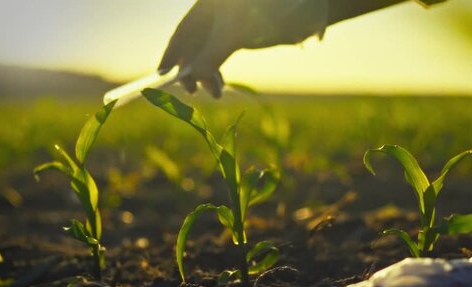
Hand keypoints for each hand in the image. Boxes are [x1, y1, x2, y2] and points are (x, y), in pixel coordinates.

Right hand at [159, 0, 328, 97]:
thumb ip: (212, 54)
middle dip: (192, 68)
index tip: (163, 75)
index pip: (184, 31)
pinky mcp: (245, 33)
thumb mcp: (236, 33)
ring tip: (215, 92)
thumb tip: (194, 77)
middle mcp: (217, 12)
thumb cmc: (270, 13)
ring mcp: (231, 23)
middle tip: (193, 92)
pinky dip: (218, 69)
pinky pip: (223, 53)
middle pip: (195, 43)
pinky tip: (220, 83)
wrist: (309, 9)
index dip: (172, 53)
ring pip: (209, 51)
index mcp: (210, 5)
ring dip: (207, 73)